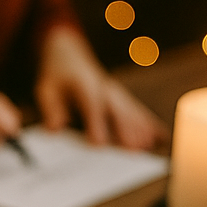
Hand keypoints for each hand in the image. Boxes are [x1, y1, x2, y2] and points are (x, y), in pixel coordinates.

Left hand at [35, 26, 165, 149]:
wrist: (70, 55)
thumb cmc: (57, 76)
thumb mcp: (46, 89)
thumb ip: (51, 108)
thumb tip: (55, 129)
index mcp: (85, 85)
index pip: (92, 105)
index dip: (96, 124)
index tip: (98, 144)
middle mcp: (106, 89)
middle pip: (118, 111)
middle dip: (126, 131)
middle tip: (133, 151)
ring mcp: (117, 93)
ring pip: (132, 112)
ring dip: (141, 130)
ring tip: (148, 148)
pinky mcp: (122, 99)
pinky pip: (138, 112)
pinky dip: (149, 124)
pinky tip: (160, 137)